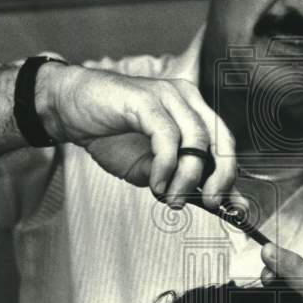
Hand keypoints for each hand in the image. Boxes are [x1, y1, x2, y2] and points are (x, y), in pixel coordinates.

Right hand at [35, 62, 236, 207]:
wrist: (69, 111)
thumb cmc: (109, 136)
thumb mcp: (148, 169)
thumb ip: (176, 181)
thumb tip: (205, 201)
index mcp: (192, 112)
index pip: (224, 144)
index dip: (231, 176)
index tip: (234, 207)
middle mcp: (186, 99)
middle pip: (221, 139)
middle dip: (221, 176)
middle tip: (210, 203)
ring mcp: (167, 96)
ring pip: (197, 139)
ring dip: (188, 177)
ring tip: (173, 199)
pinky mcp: (145, 100)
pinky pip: (167, 136)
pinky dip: (166, 166)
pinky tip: (157, 184)